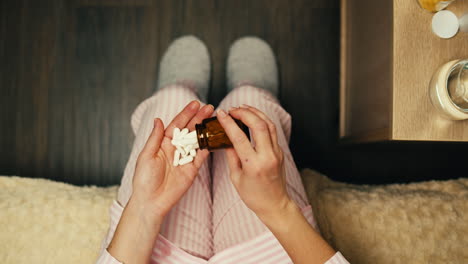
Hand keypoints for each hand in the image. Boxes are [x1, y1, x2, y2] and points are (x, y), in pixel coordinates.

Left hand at [131, 101, 213, 217]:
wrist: (151, 201)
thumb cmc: (144, 179)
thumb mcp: (146, 155)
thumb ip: (155, 137)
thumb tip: (158, 119)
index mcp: (163, 143)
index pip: (176, 125)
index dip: (186, 114)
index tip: (195, 104)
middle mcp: (175, 149)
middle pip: (190, 130)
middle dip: (199, 118)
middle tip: (209, 108)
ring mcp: (185, 158)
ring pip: (197, 140)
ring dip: (205, 129)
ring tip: (214, 119)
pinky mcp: (192, 169)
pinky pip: (201, 156)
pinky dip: (208, 147)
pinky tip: (214, 137)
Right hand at [217, 105, 291, 217]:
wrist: (275, 205)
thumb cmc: (254, 196)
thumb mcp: (236, 178)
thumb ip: (232, 156)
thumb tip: (227, 139)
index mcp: (253, 165)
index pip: (239, 137)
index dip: (229, 122)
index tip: (221, 114)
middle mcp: (267, 156)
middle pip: (258, 125)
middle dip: (244, 112)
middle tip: (232, 109)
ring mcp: (276, 153)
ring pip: (269, 125)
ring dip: (255, 113)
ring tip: (243, 108)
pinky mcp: (280, 152)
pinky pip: (272, 132)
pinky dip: (262, 121)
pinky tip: (253, 118)